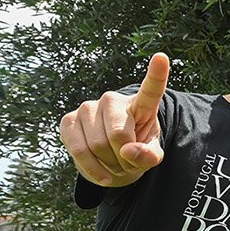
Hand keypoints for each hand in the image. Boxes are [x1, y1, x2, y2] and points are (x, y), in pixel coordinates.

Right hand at [60, 53, 169, 186]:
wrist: (111, 157)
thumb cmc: (136, 150)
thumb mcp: (151, 155)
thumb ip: (149, 155)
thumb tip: (127, 151)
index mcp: (142, 104)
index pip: (151, 89)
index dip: (156, 74)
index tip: (161, 57)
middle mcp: (113, 100)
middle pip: (118, 136)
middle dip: (124, 159)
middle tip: (128, 164)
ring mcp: (88, 107)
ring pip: (97, 146)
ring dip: (108, 165)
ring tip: (114, 165)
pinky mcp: (68, 120)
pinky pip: (78, 150)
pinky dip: (91, 169)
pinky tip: (101, 173)